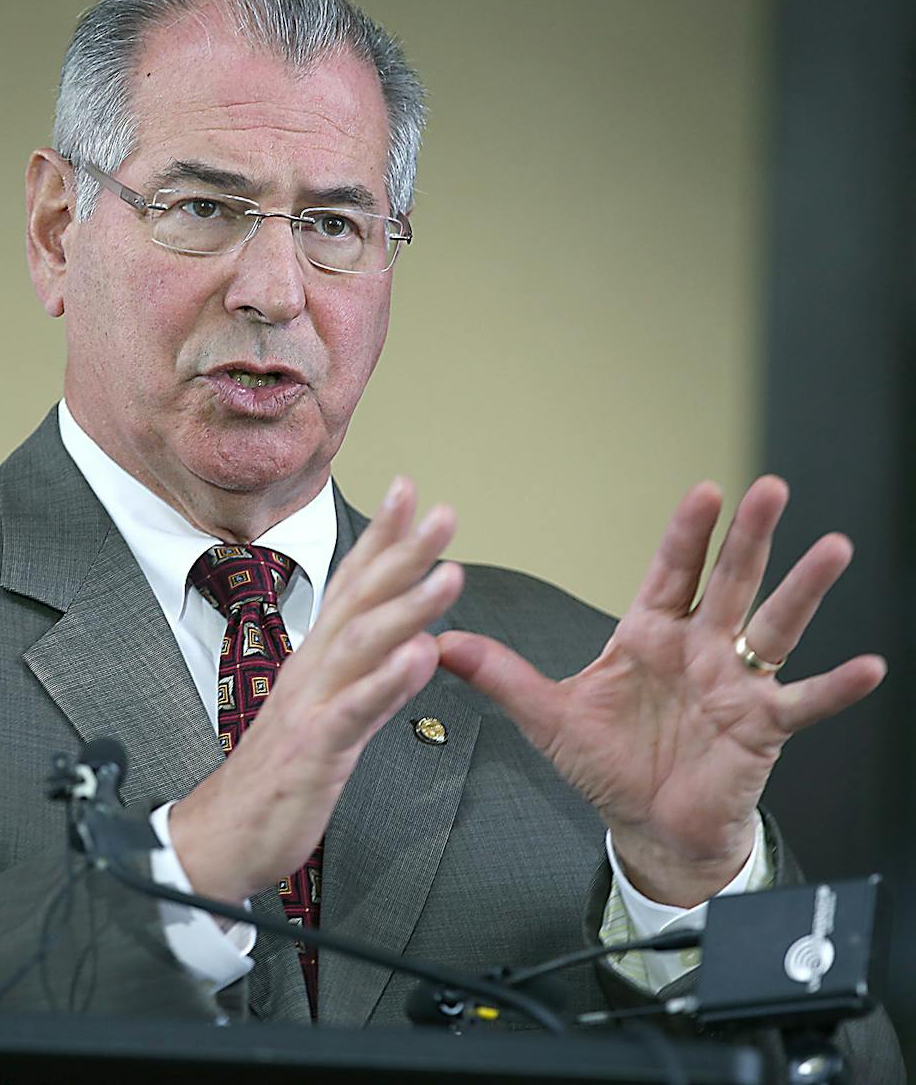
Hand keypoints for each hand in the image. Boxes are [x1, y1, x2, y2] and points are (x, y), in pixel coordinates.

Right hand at [169, 477, 462, 905]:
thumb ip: (371, 678)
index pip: (351, 585)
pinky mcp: (315, 748)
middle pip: (359, 599)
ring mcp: (311, 705)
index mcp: (317, 660)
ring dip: (406, 606)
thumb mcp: (327, 716)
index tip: (408, 492)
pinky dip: (387, 681)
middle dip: (403, 552)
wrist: (224, 834)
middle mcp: (313, 670)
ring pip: (361, 645)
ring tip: (448, 574)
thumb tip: (414, 642)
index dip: (381, 537)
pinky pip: (354, 711)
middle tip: (442, 512)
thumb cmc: (277, 774)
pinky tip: (419, 656)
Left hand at [436, 476, 885, 906]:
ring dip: (803, 590)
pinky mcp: (761, 728)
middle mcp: (699, 649)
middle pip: (729, 582)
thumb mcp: (548, 716)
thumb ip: (502, 676)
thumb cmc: (608, 763)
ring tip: (832, 548)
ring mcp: (735, 685)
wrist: (647, 823)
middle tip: (771, 489)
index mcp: (649, 635)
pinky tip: (870, 666)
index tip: (703, 492)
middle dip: (750, 538)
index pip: (671, 572)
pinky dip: (834, 686)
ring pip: (773, 628)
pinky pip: (803, 703)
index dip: (688, 534)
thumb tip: (443, 643)